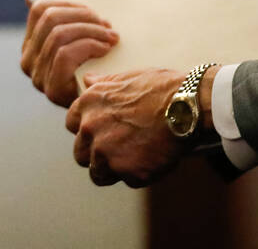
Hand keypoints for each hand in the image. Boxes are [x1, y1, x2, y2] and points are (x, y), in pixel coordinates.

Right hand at [21, 0, 118, 106]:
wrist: (104, 113)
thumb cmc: (94, 72)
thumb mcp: (76, 43)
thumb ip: (60, 23)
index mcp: (31, 44)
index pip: (39, 9)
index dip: (69, 5)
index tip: (93, 13)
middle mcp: (28, 60)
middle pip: (50, 19)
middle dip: (84, 17)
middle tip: (107, 25)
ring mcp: (37, 76)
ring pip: (59, 35)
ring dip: (91, 31)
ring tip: (111, 37)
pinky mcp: (51, 89)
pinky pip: (65, 54)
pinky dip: (88, 46)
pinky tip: (105, 50)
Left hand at [65, 68, 188, 187]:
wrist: (186, 105)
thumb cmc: (160, 88)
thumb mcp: (125, 78)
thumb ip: (102, 84)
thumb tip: (87, 80)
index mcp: (88, 105)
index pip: (72, 126)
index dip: (87, 131)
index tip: (102, 132)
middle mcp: (91, 130)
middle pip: (81, 154)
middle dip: (96, 154)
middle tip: (120, 149)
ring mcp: (107, 153)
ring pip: (99, 173)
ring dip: (115, 169)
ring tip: (137, 157)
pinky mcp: (128, 172)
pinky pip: (128, 181)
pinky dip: (140, 174)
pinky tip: (154, 159)